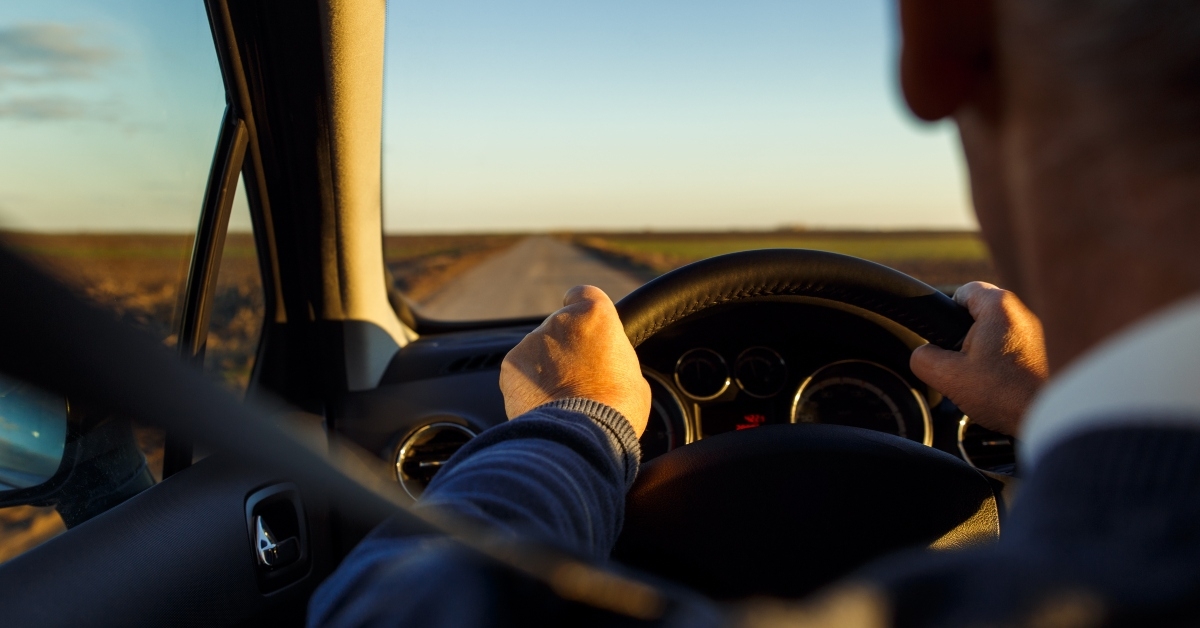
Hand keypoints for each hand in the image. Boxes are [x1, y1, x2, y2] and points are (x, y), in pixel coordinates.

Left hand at [500, 285, 650, 435]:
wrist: (581, 435)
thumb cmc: (617, 407)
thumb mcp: (633, 373)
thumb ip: (613, 355)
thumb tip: (607, 363)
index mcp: (594, 314)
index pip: (581, 293)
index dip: (582, 310)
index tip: (585, 327)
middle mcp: (558, 321)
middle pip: (559, 326)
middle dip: (565, 346)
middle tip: (579, 376)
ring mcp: (531, 342)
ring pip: (538, 350)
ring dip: (547, 367)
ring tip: (563, 397)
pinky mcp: (510, 366)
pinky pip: (521, 371)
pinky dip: (528, 384)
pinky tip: (545, 404)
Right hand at [910, 282, 1048, 435]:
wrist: (1050, 416)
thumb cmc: (1004, 393)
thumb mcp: (947, 376)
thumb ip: (923, 358)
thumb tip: (922, 355)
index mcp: (998, 306)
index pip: (963, 291)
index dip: (947, 313)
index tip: (946, 339)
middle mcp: (1022, 311)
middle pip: (981, 313)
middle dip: (966, 337)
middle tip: (963, 363)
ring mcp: (1038, 331)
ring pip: (998, 331)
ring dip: (986, 351)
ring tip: (984, 378)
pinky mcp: (1046, 350)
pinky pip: (1014, 347)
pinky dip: (1004, 361)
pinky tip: (1002, 385)